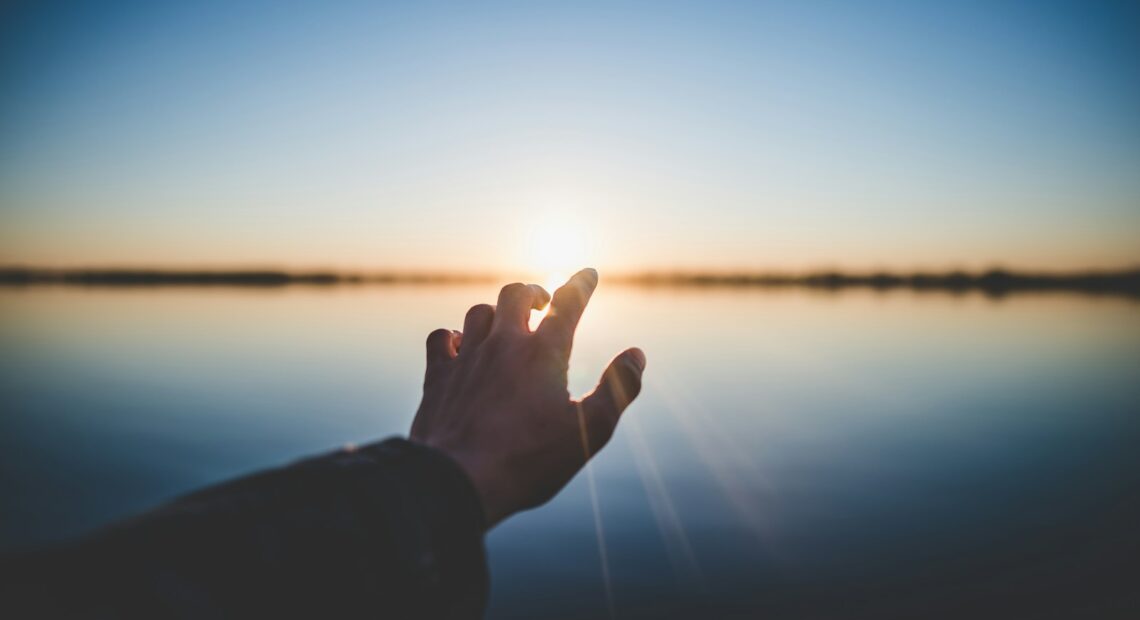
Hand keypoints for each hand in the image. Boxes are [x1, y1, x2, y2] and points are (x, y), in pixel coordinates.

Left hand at [409, 268, 645, 527]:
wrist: (458, 481)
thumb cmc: (529, 461)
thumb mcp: (589, 431)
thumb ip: (618, 389)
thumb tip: (637, 354)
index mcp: (544, 353)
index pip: (567, 303)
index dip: (581, 284)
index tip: (588, 273)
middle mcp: (503, 345)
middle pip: (516, 294)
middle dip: (533, 292)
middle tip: (543, 303)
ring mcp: (467, 358)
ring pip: (479, 312)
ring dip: (495, 312)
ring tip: (506, 325)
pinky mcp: (438, 377)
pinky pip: (442, 338)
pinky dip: (454, 336)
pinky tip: (461, 346)